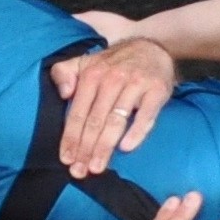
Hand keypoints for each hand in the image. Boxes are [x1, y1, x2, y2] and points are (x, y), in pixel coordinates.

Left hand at [50, 36, 176, 176]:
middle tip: (80, 172)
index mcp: (92, 75)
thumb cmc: (113, 63)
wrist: (152, 47)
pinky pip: (146, 115)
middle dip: (86, 148)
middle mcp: (112, 79)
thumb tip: (63, 94)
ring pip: (116, 121)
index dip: (71, 138)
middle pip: (95, 121)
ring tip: (97, 167)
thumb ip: (64, 73)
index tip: (66, 159)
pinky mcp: (156, 90)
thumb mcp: (85, 62)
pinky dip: (136, 132)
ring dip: (105, 146)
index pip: (78, 113)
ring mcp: (135, 85)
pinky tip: (126, 148)